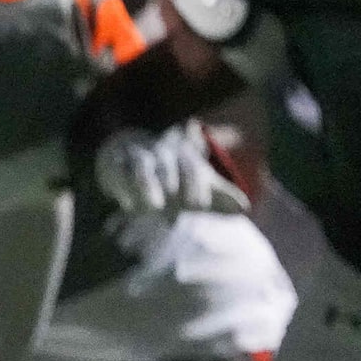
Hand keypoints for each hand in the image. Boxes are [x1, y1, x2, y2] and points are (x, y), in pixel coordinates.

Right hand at [93, 125, 249, 217]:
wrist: (128, 153)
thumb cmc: (168, 174)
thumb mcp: (194, 184)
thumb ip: (218, 196)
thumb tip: (245, 207)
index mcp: (184, 156)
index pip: (193, 168)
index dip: (196, 184)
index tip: (200, 204)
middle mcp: (161, 153)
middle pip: (170, 165)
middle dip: (175, 184)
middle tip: (181, 205)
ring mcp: (136, 157)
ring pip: (143, 166)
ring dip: (149, 185)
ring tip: (154, 206)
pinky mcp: (114, 164)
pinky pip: (118, 172)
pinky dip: (122, 187)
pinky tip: (126, 204)